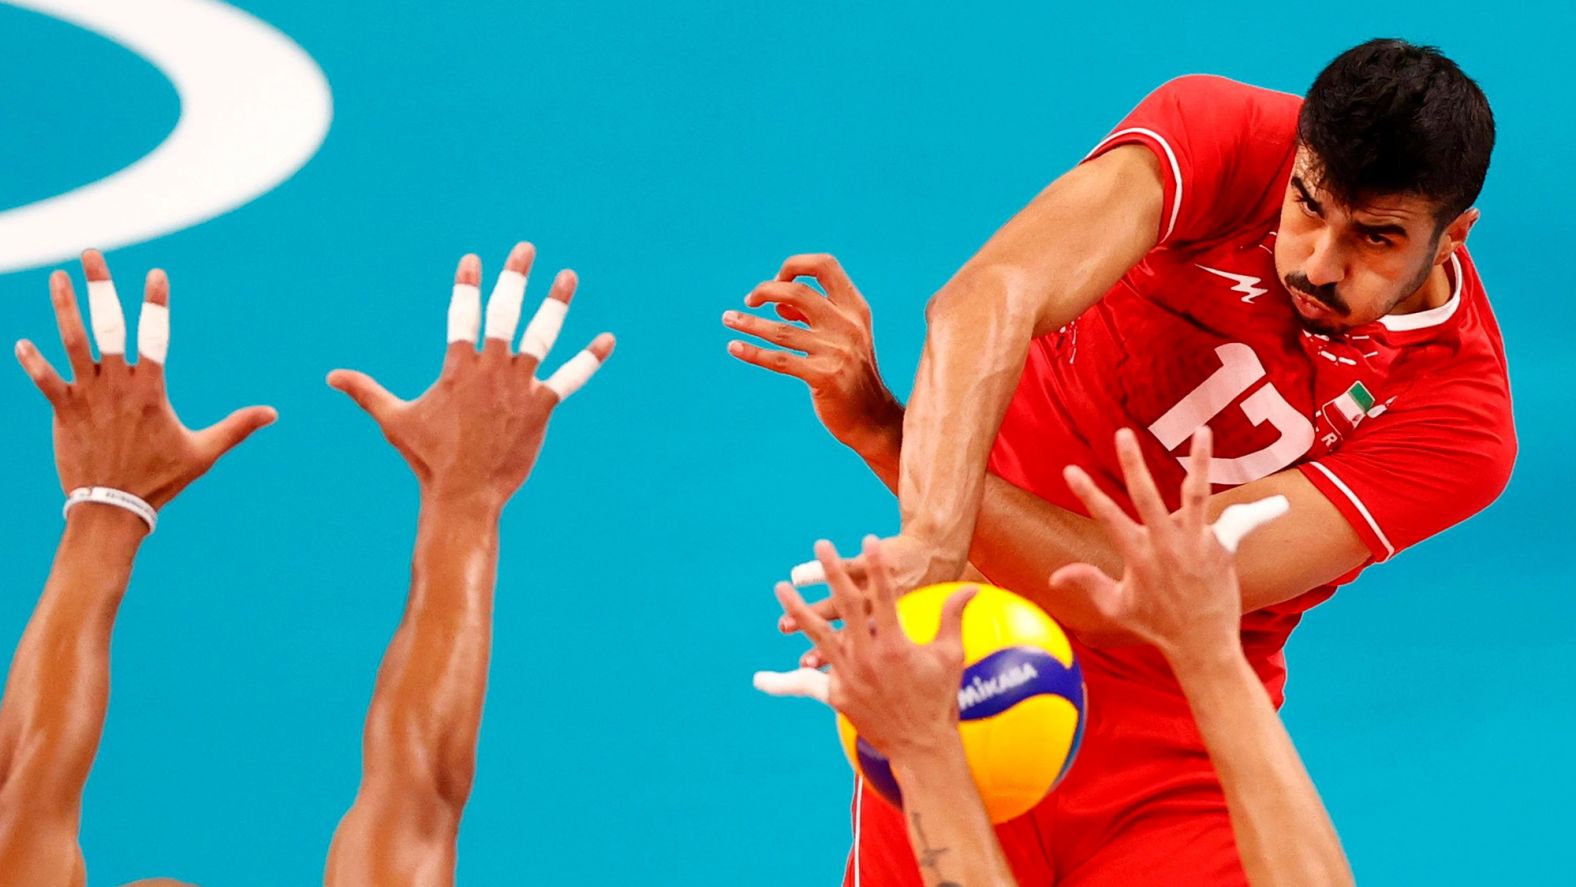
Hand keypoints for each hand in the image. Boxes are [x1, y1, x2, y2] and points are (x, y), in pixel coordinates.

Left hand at [13, 250, 275, 511]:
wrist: (113, 507)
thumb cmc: (161, 480)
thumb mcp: (204, 452)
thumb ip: (237, 427)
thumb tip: (274, 413)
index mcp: (150, 390)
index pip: (154, 336)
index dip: (155, 303)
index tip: (155, 273)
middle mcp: (116, 385)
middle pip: (106, 325)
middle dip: (99, 286)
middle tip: (91, 253)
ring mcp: (87, 396)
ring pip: (72, 342)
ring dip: (63, 307)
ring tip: (57, 277)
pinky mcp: (64, 412)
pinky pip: (44, 381)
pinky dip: (32, 362)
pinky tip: (20, 343)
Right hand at [327, 243, 612, 511]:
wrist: (464, 494)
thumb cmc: (428, 459)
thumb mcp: (394, 420)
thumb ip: (366, 392)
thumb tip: (329, 376)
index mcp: (458, 368)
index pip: (462, 314)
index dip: (467, 285)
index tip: (472, 259)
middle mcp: (491, 370)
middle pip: (505, 313)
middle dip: (515, 277)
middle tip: (526, 249)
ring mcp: (519, 387)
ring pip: (542, 336)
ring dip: (556, 304)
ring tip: (568, 276)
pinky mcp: (541, 408)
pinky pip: (570, 379)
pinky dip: (590, 359)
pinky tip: (608, 340)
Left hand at [724, 254, 902, 458]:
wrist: (871, 417)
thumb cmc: (851, 373)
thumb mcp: (841, 337)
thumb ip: (813, 316)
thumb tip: (777, 303)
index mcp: (855, 309)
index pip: (824, 266)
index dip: (795, 266)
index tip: (776, 281)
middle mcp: (847, 326)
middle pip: (798, 292)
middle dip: (766, 290)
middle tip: (749, 300)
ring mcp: (836, 352)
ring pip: (781, 329)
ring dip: (749, 322)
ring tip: (727, 318)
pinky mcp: (824, 378)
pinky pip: (780, 361)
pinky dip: (753, 353)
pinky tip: (734, 348)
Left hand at [768, 537, 976, 760]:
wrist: (922, 746)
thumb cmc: (939, 699)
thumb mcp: (950, 656)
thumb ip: (952, 617)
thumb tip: (970, 588)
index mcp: (896, 646)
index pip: (883, 595)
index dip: (876, 566)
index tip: (869, 538)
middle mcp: (868, 658)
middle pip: (845, 606)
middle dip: (832, 573)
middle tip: (821, 545)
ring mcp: (849, 677)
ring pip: (818, 636)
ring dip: (798, 611)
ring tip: (780, 588)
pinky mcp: (837, 697)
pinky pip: (807, 685)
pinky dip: (783, 683)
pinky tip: (759, 681)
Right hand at [1050, 427, 1281, 662]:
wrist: (1201, 645)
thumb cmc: (1156, 626)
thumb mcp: (1115, 607)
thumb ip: (1087, 584)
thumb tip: (1054, 577)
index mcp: (1137, 557)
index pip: (1106, 518)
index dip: (1087, 493)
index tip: (1070, 468)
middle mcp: (1165, 547)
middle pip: (1147, 497)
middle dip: (1133, 464)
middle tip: (1122, 434)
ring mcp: (1195, 546)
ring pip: (1196, 495)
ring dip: (1200, 461)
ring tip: (1202, 431)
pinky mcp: (1221, 550)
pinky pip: (1238, 523)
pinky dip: (1258, 513)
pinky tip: (1279, 502)